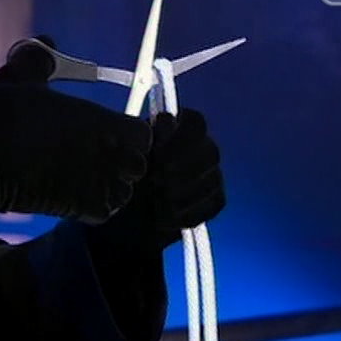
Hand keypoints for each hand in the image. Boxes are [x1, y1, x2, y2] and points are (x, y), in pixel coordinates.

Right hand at [0, 37, 151, 225]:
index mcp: (102, 122)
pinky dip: (97, 206)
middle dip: (125, 160)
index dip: (133, 132)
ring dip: (113, 185)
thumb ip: (40, 60)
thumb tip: (47, 42)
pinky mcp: (81, 209)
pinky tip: (79, 194)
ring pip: (124, 190)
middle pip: (138, 163)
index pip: (143, 133)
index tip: (115, 130)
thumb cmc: (2, 118)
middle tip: (102, 154)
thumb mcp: (21, 77)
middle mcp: (107, 155)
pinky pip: (105, 211)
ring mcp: (96, 184)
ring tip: (91, 175)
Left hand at [87, 108, 225, 255]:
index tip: (157, 150)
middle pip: (210, 151)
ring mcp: (213, 175)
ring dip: (182, 193)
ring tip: (155, 201)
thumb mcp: (125, 159)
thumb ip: (140, 143)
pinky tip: (164, 218)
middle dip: (182, 167)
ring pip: (212, 180)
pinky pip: (212, 205)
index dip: (180, 135)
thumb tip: (150, 136)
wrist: (129, 214)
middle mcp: (204, 149)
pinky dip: (186, 214)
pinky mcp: (216, 201)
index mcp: (181, 130)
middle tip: (155, 180)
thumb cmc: (127, 178)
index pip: (195, 122)